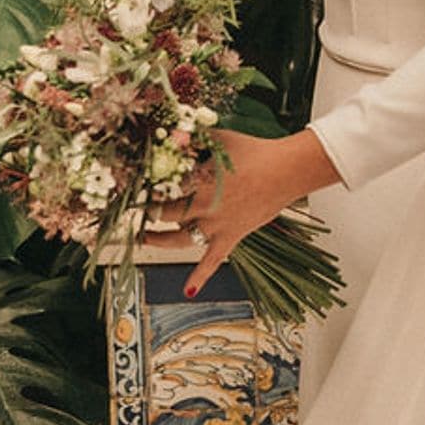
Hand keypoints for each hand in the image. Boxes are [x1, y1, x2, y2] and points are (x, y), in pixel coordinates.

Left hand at [146, 128, 340, 297]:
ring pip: (179, 239)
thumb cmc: (257, 152)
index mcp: (198, 181)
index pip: (163, 188)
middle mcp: (203, 207)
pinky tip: (187, 291)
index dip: (148, 188)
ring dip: (158, 240)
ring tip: (144, 237)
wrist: (287, 171)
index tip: (137, 186)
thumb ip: (198, 140)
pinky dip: (199, 277)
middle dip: (150, 211)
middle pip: (166, 214)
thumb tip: (178, 133)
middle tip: (139, 208)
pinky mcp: (231, 237)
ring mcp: (216, 226)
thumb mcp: (222, 140)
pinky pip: (212, 261)